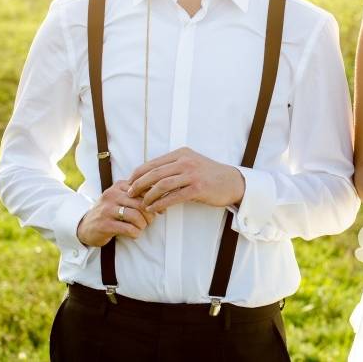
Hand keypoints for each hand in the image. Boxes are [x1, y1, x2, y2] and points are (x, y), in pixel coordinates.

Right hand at [76, 180, 155, 246]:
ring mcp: (107, 209)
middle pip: (141, 203)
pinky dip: (135, 233)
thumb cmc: (110, 212)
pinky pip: (128, 228)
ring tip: (141, 227)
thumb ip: (138, 196)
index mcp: (119, 186)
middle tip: (150, 221)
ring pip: (136, 215)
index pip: (144, 189)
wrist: (85, 226)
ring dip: (143, 224)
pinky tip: (134, 234)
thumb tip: (162, 200)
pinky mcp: (105, 224)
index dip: (155, 200)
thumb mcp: (122, 199)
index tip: (159, 210)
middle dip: (150, 214)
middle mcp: (112, 195)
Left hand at [127, 147, 245, 213]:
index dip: (138, 173)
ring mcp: (192, 174)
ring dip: (148, 196)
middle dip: (138, 184)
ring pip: (162, 185)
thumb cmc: (210, 174)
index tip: (129, 182)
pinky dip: (160, 204)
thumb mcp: (192, 163)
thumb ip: (174, 166)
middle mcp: (186, 161)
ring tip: (142, 204)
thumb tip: (151, 176)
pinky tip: (154, 209)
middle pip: (154, 173)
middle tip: (130, 194)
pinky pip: (173, 197)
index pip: (153, 163)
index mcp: (182, 153)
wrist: (232, 182)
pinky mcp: (197, 188)